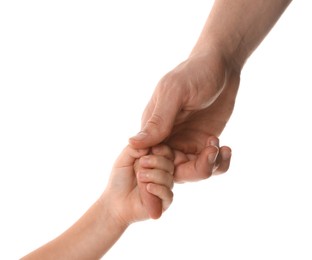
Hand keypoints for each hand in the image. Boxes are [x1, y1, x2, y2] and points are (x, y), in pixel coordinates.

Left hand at [104, 144, 173, 224]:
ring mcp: (164, 188)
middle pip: (169, 164)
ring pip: (168, 178)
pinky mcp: (163, 203)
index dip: (162, 149)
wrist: (114, 202)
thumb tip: (148, 144)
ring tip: (140, 177)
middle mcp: (162, 174)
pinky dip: (158, 189)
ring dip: (154, 175)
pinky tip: (147, 187)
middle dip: (156, 161)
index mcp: (156, 162)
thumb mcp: (124, 159)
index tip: (151, 149)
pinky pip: (168, 194)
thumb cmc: (119, 180)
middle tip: (142, 163)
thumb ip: (134, 148)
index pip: (167, 152)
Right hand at [129, 48, 239, 181]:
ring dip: (209, 166)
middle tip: (210, 152)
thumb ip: (158, 120)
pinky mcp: (204, 143)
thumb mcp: (174, 93)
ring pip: (192, 172)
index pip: (150, 160)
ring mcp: (187, 142)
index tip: (181, 162)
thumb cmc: (194, 73)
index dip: (162, 169)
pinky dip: (219, 164)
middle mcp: (168, 139)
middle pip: (172, 172)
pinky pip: (210, 164)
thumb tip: (133, 144)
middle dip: (192, 171)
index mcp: (154, 128)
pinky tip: (226, 148)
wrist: (221, 66)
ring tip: (218, 145)